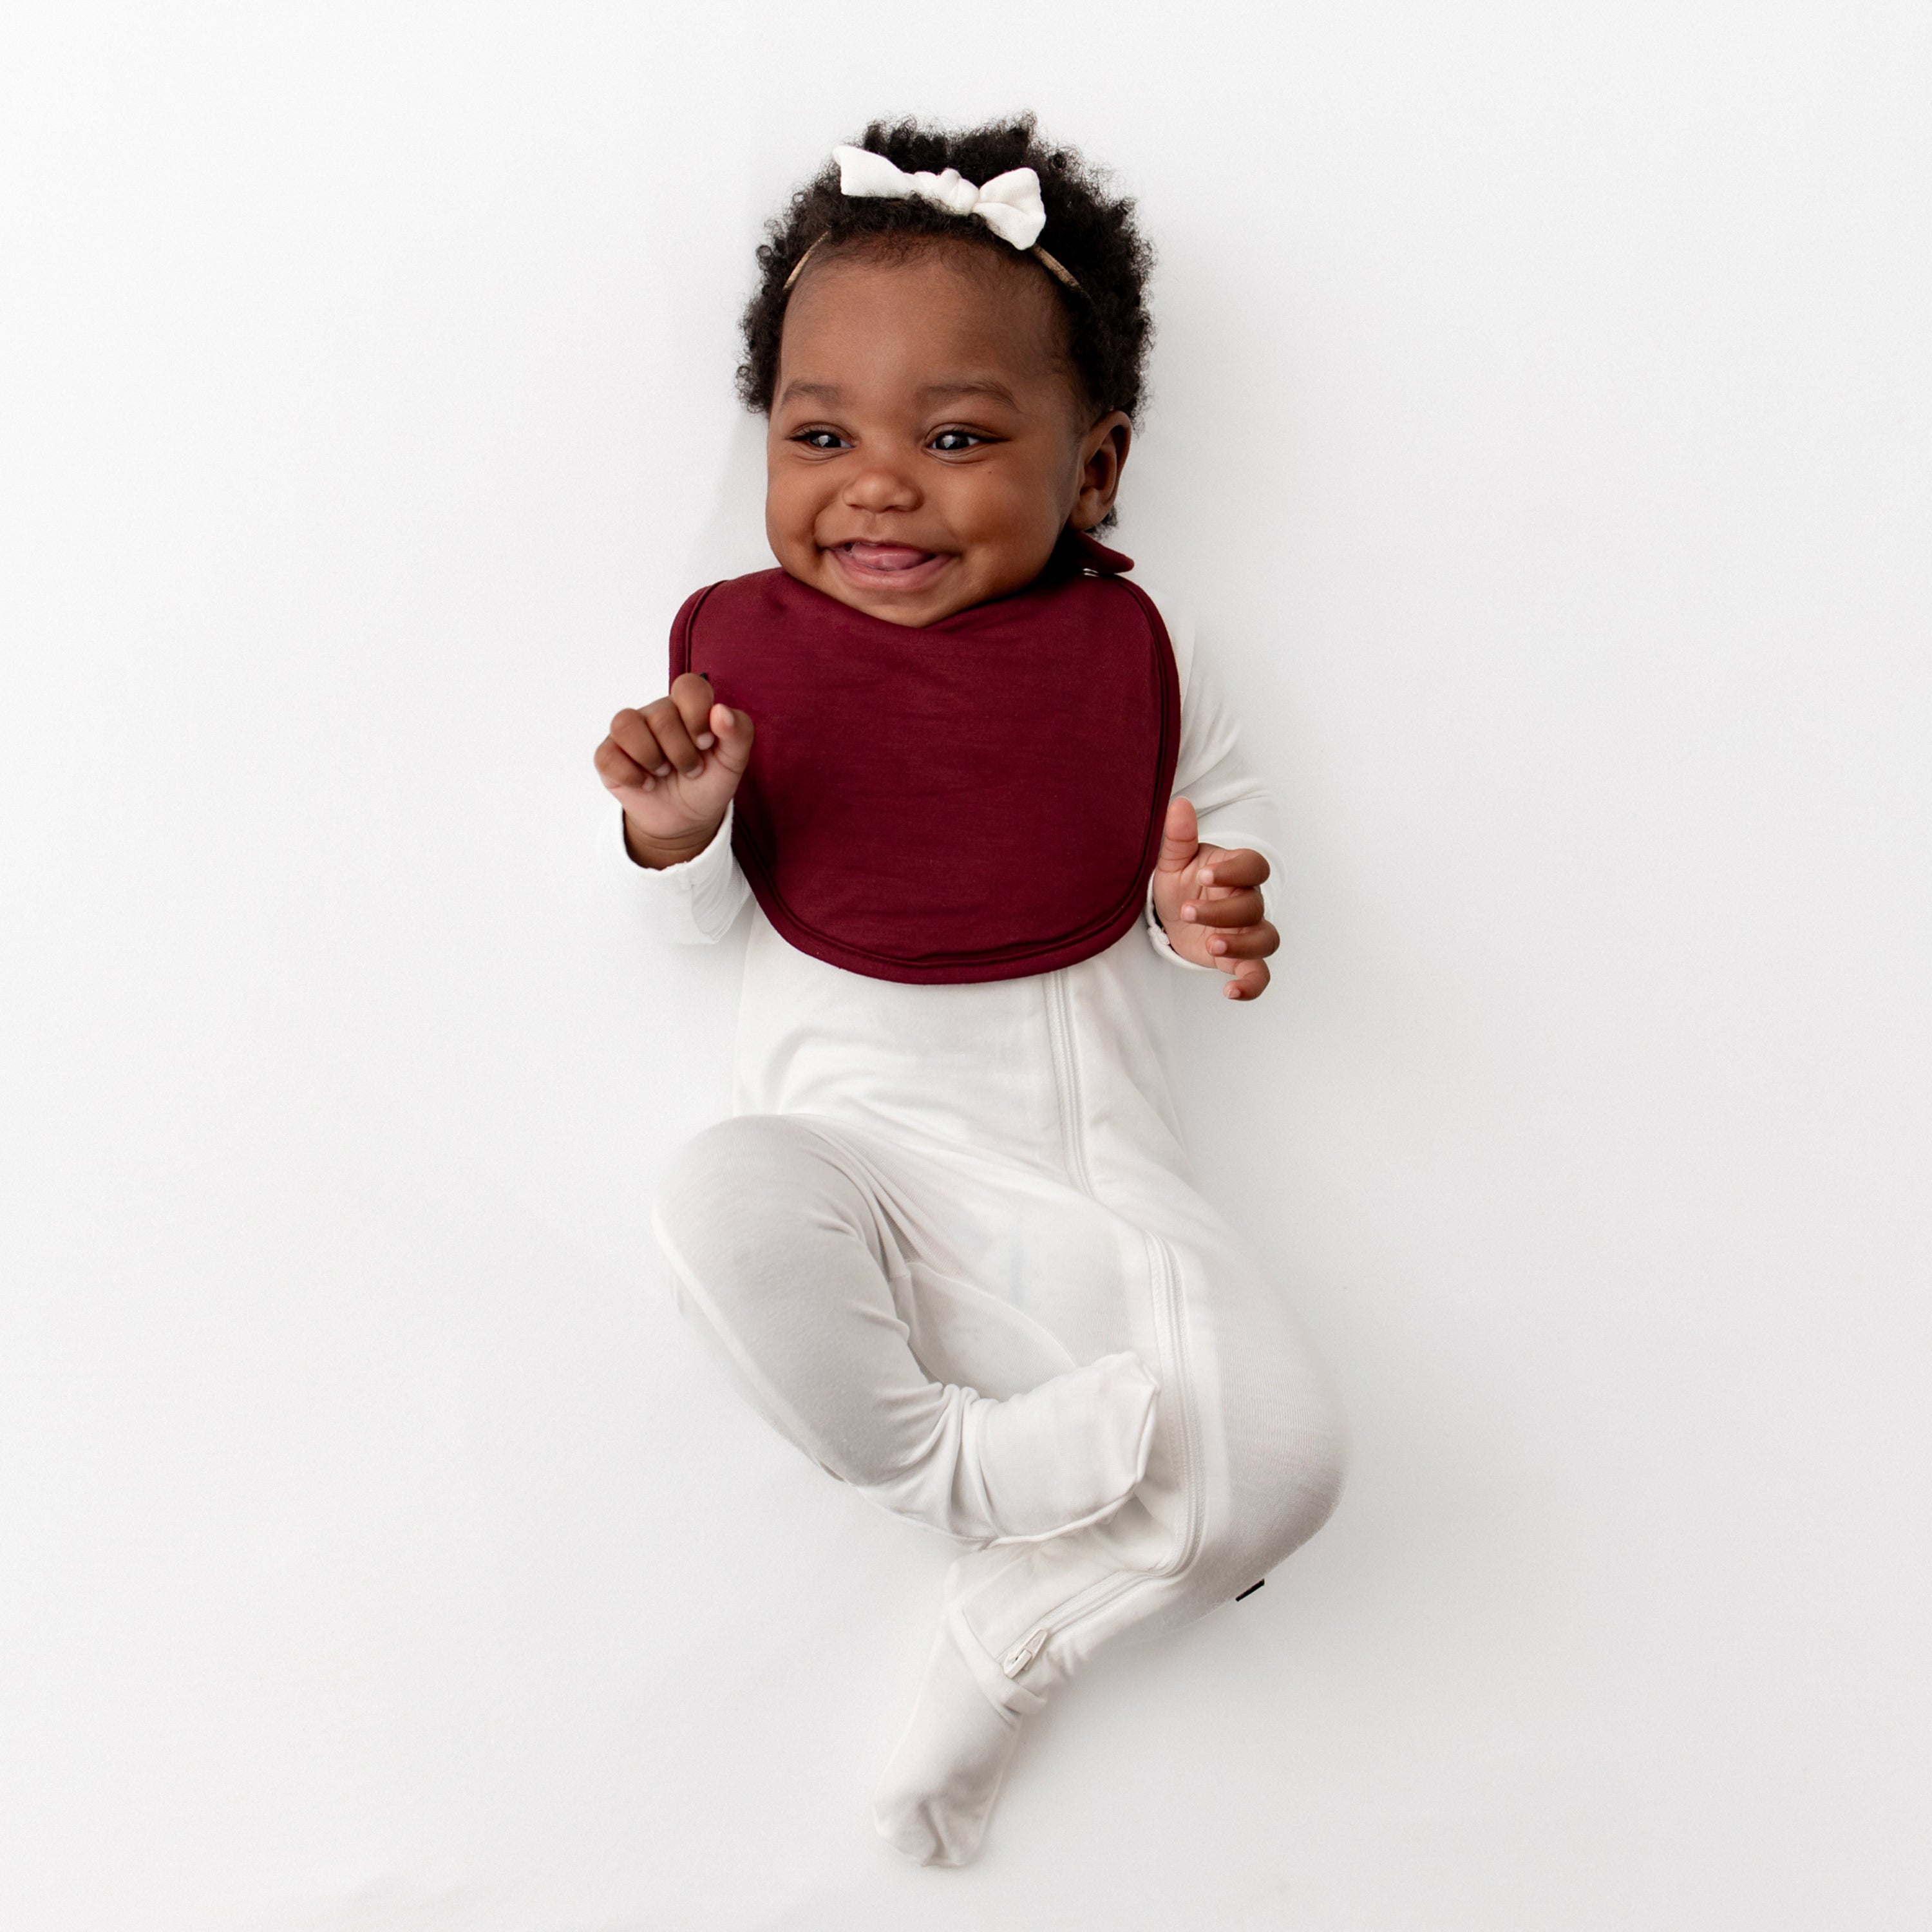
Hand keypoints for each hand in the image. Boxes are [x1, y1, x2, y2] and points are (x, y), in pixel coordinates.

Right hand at [593, 673, 754, 868]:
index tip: (706, 744)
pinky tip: (647, 785)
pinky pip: (607, 755)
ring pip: (626, 725)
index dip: (697, 714)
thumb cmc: (708, 782)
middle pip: (661, 714)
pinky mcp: (609, 756)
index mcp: (687, 707)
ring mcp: (630, 733)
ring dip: (651, 757)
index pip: (688, 686)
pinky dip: (631, 775)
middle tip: (691, 770)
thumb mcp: (733, 762)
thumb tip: (721, 711)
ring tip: (665, 774)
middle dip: (681, 751)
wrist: (687, 819)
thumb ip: (739, 732)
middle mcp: (656, 713)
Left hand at [1149, 796, 1278, 1000]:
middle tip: (1188, 911)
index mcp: (1235, 873)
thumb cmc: (1180, 882)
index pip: (1253, 866)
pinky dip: (1251, 985)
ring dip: (1241, 943)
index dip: (1235, 870)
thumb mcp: (1173, 860)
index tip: (1205, 873)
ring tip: (1210, 943)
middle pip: (1254, 905)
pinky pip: (1259, 974)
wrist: (1172, 914)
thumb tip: (1179, 804)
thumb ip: (1179, 836)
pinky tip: (1230, 991)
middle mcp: (1247, 901)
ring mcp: (1246, 931)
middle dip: (1222, 911)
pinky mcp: (1238, 958)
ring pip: (1265, 939)